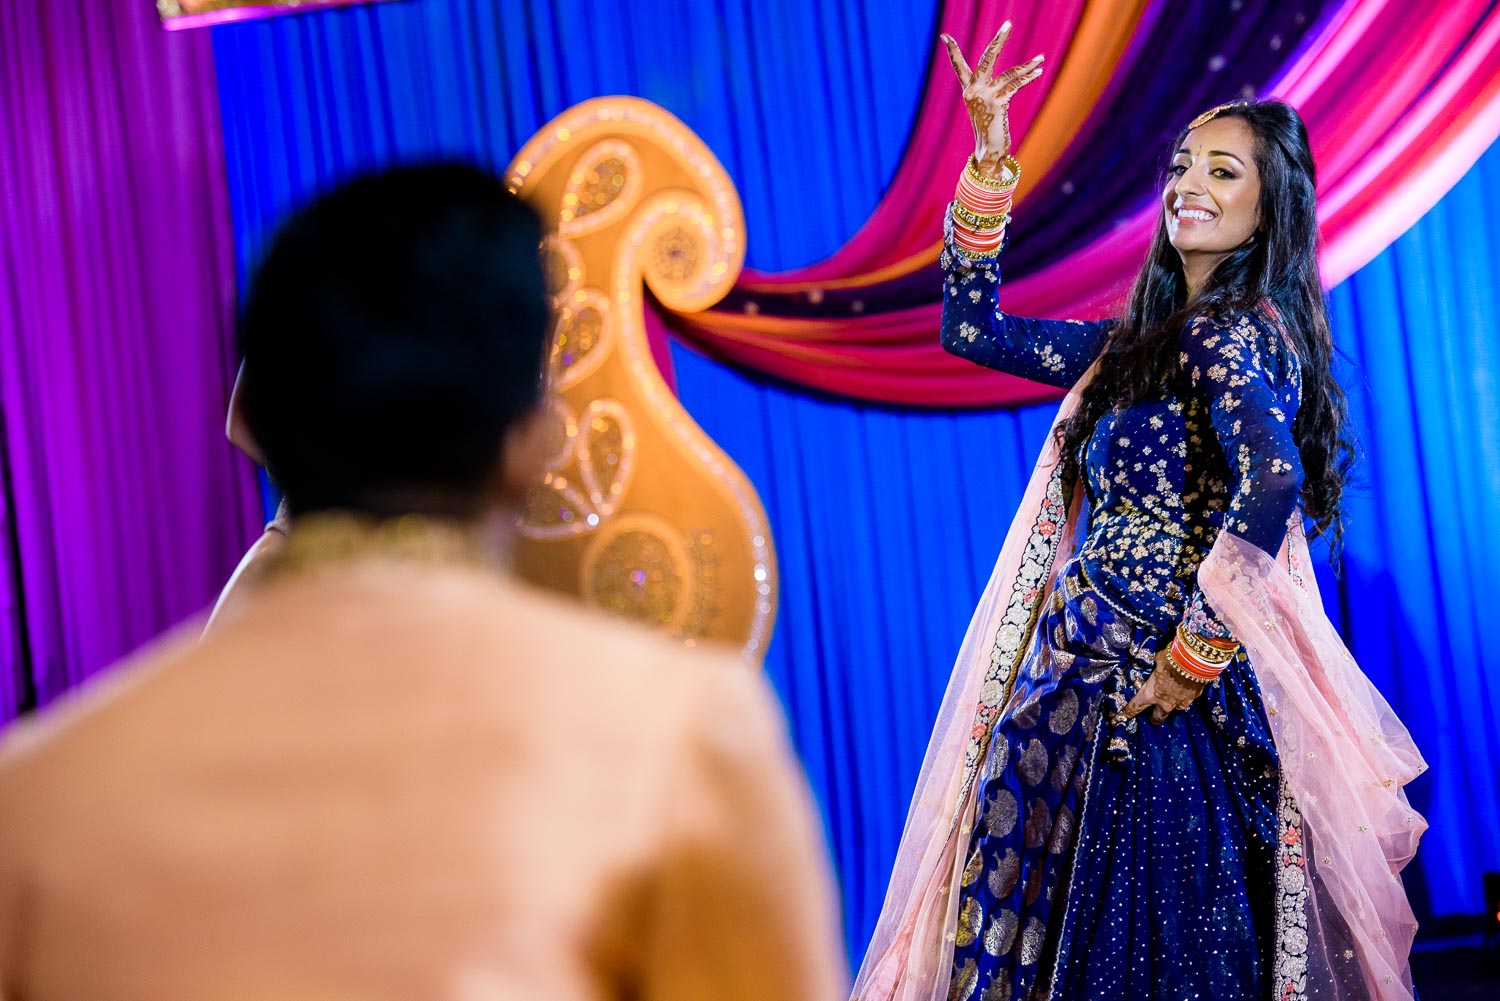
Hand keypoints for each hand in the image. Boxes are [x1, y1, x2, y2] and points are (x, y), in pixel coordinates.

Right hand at [941, 22, 1044, 170]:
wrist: (990, 152)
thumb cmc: (991, 129)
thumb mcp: (987, 106)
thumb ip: (993, 89)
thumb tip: (1014, 77)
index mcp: (968, 90)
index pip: (958, 66)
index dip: (952, 51)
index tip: (944, 36)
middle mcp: (973, 91)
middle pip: (986, 58)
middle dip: (999, 40)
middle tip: (1008, 23)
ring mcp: (984, 96)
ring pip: (1008, 73)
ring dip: (1027, 66)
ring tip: (1041, 58)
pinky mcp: (997, 103)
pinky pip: (1015, 85)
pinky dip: (1029, 77)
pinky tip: (1038, 70)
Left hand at [1121, 649, 1206, 724]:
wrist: (1197, 661)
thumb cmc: (1171, 659)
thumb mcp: (1156, 661)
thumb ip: (1154, 666)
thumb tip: (1155, 662)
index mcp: (1150, 694)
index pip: (1135, 707)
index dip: (1127, 713)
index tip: (1120, 717)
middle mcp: (1164, 703)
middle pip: (1157, 718)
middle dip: (1153, 718)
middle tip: (1151, 715)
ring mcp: (1180, 703)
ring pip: (1173, 711)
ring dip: (1170, 707)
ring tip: (1170, 700)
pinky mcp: (1193, 698)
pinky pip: (1185, 701)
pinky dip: (1183, 697)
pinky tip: (1183, 690)